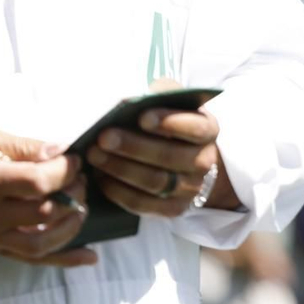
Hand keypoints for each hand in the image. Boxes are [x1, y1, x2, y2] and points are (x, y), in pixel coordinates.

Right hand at [0, 128, 95, 266]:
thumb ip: (22, 147)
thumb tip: (59, 149)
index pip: (38, 183)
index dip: (65, 170)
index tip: (74, 159)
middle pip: (44, 212)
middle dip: (72, 194)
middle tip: (80, 179)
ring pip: (41, 243)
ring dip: (71, 226)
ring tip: (81, 206)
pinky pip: (29, 258)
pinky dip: (62, 259)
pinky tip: (88, 255)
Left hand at [87, 107, 234, 216]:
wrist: (183, 156)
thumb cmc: (170, 120)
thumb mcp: (171, 101)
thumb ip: (159, 94)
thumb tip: (134, 99)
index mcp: (208, 130)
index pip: (195, 129)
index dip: (170, 123)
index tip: (142, 117)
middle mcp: (204, 161)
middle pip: (170, 157)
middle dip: (134, 146)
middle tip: (104, 137)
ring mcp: (190, 188)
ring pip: (154, 182)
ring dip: (120, 168)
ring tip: (95, 155)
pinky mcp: (173, 209)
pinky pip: (143, 204)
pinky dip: (119, 191)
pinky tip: (101, 176)